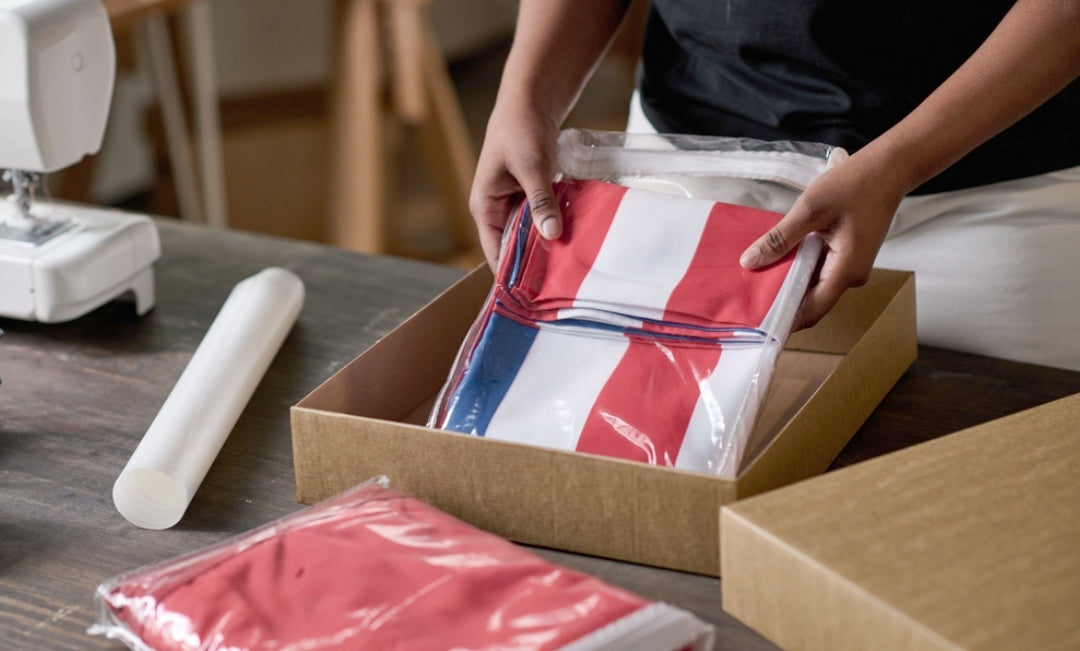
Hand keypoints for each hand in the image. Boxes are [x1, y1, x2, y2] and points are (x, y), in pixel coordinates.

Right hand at [469, 98, 563, 269]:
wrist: (529, 101)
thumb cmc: (520, 130)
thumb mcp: (532, 167)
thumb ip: (541, 201)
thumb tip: (551, 234)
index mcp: (485, 207)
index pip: (495, 253)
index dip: (513, 274)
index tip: (537, 292)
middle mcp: (496, 210)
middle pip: (514, 247)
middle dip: (536, 262)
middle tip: (564, 281)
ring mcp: (514, 204)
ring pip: (531, 234)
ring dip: (550, 243)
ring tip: (573, 264)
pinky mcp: (531, 196)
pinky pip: (543, 218)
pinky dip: (557, 225)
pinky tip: (577, 237)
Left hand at [740, 150, 903, 329]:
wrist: (889, 168)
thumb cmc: (855, 184)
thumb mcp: (810, 209)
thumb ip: (780, 238)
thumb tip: (750, 262)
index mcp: (845, 271)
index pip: (811, 311)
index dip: (783, 320)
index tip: (756, 324)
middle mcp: (850, 276)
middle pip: (810, 300)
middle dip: (780, 300)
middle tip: (746, 299)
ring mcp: (849, 266)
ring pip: (813, 284)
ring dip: (787, 282)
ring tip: (754, 280)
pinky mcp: (847, 255)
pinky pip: (818, 269)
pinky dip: (798, 267)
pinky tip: (776, 258)